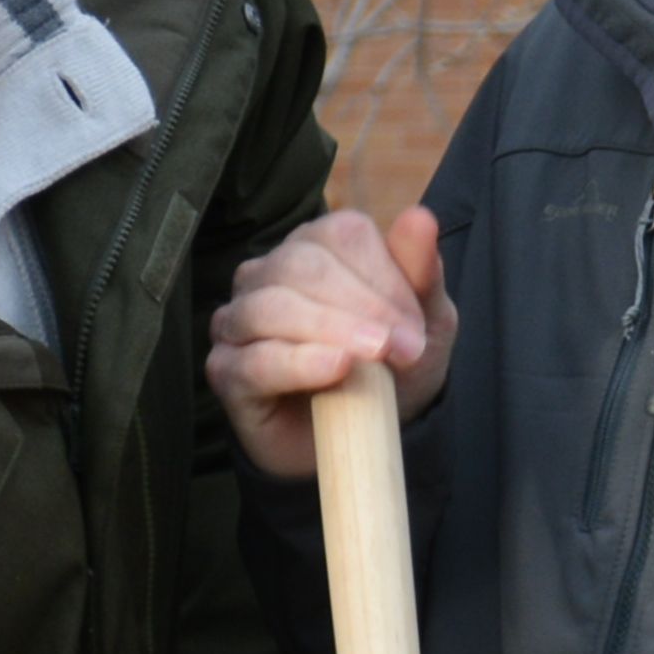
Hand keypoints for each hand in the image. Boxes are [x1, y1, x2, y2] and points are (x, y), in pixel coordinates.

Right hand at [206, 204, 454, 479]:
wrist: (369, 437)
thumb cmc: (393, 368)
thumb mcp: (427, 323)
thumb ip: (422, 273)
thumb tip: (421, 217)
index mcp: (316, 248)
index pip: (341, 236)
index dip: (384, 279)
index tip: (417, 329)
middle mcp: (268, 274)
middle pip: (301, 267)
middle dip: (361, 307)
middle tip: (405, 350)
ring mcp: (240, 320)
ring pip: (271, 307)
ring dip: (331, 331)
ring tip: (373, 358)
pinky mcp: (226, 369)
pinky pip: (254, 359)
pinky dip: (299, 362)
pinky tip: (335, 368)